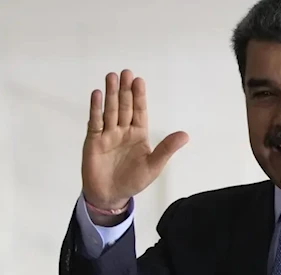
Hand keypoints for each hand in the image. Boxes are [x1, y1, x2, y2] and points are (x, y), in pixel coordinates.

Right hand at [82, 69, 187, 209]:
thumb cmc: (134, 180)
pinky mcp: (94, 140)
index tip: (139, 81)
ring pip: (110, 110)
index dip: (139, 96)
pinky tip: (97, 95)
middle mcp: (123, 130)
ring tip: (111, 77)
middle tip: (125, 72)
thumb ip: (166, 149)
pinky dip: (96, 108)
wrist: (111, 195)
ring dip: (110, 94)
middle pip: (124, 107)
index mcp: (139, 134)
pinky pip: (95, 122)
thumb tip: (185, 135)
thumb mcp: (154, 165)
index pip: (139, 111)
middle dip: (124, 90)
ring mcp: (108, 134)